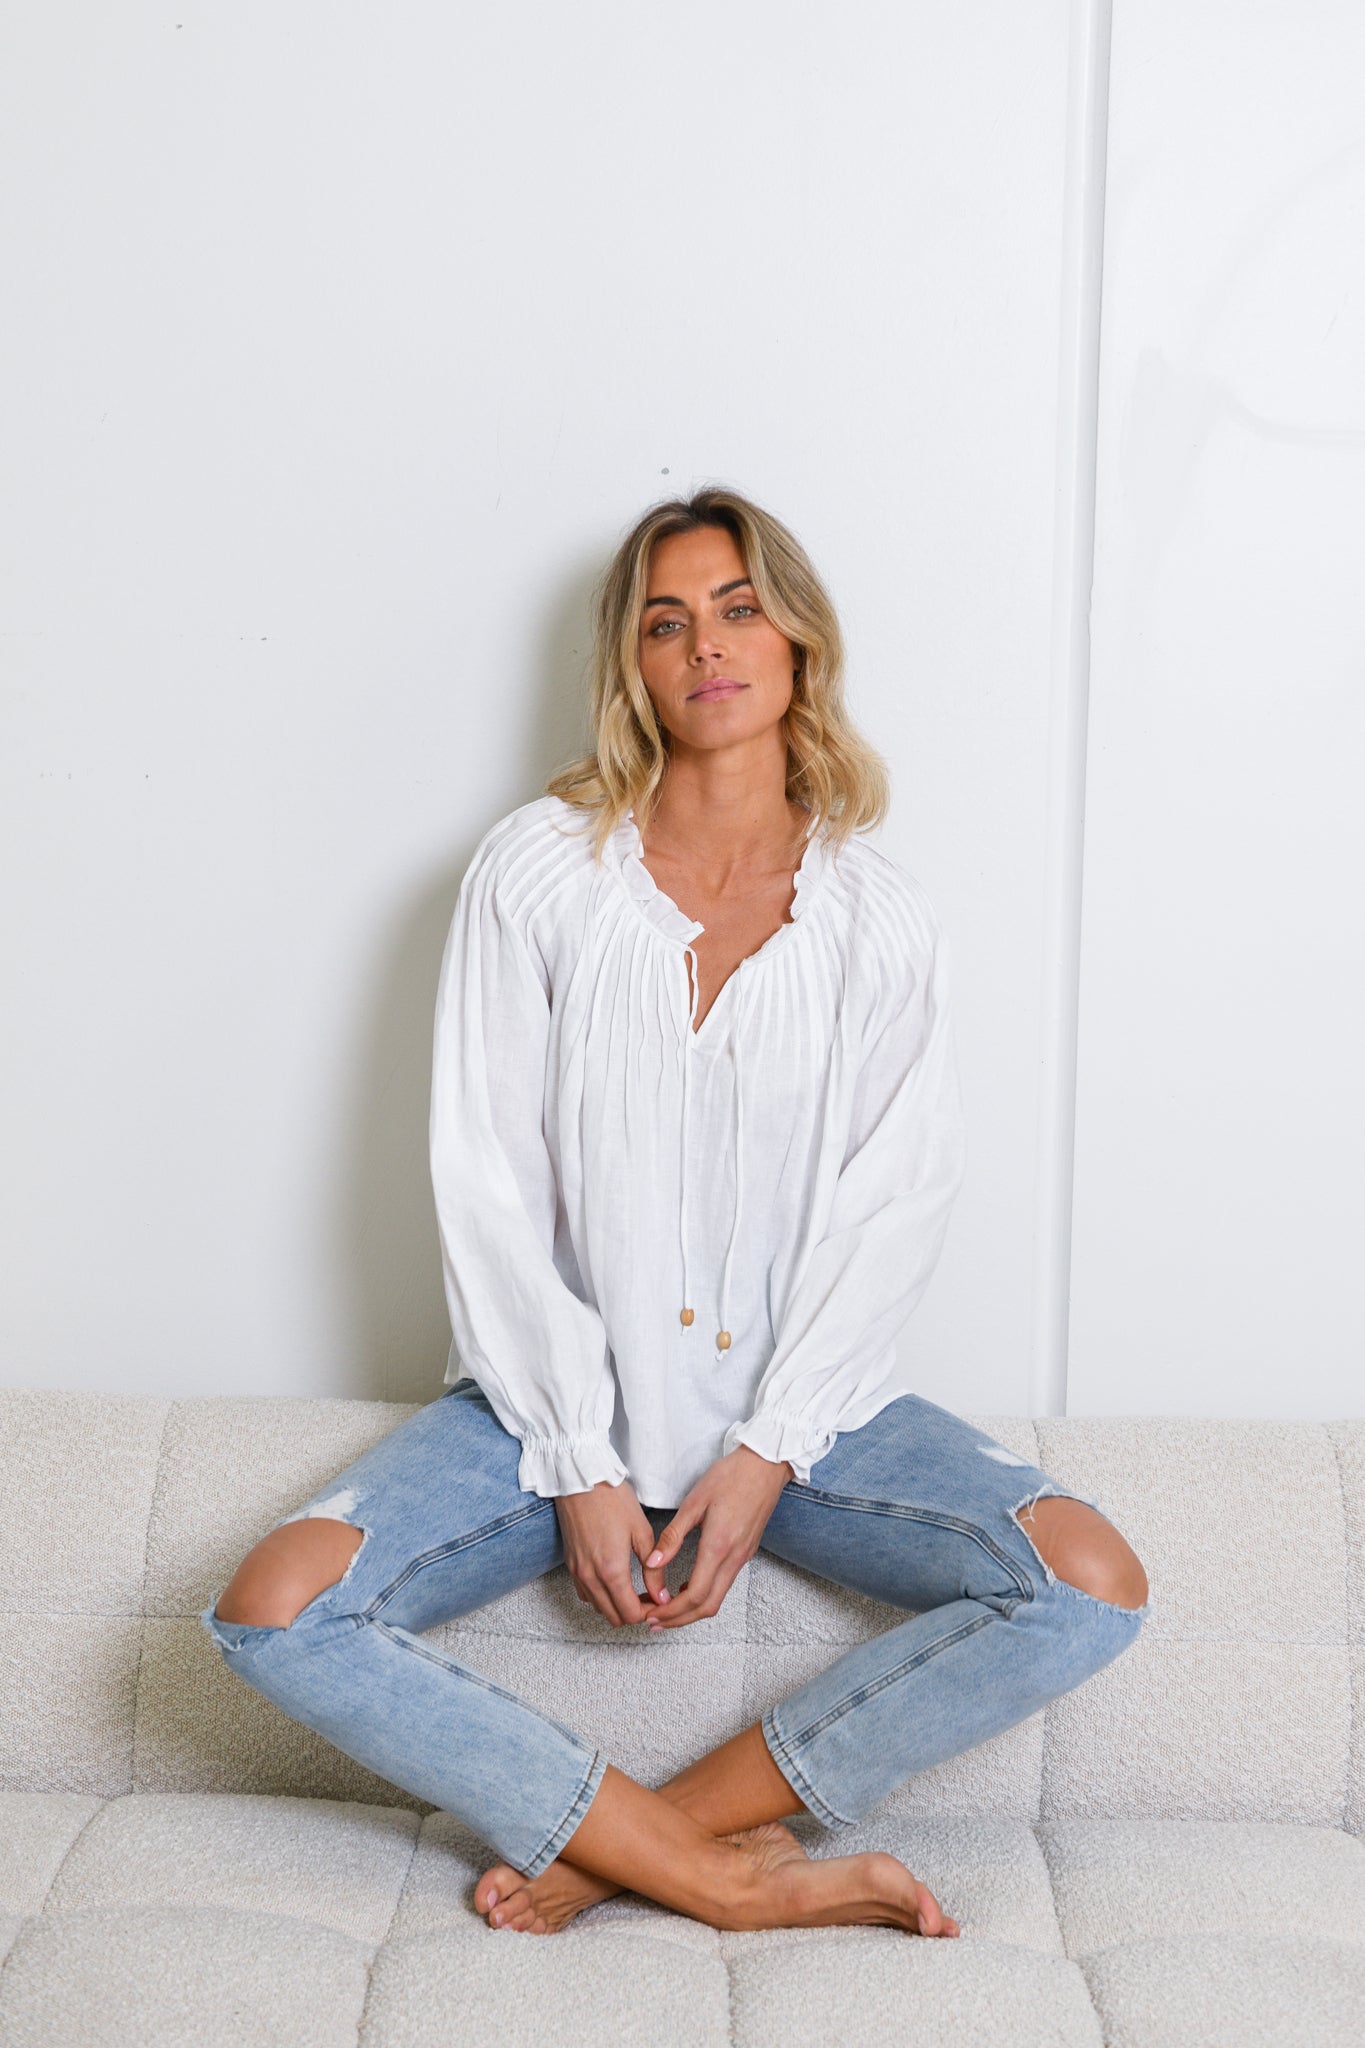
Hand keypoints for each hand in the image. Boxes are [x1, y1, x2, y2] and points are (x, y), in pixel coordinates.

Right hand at [554, 1478, 660, 1627]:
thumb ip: (653, 1569)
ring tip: (633, 1589)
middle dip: (634, 1613)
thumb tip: (661, 1595)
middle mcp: (591, 1577)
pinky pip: (585, 1594)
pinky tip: (613, 1580)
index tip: (659, 1601)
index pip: (631, 1614)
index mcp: (612, 1570)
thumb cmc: (613, 1500)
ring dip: (617, 1606)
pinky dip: (600, 1596)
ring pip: (599, 1608)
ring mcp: (578, 1572)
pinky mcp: (570, 1564)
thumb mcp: (642, 1531)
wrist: (582, 1480)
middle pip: (614, 1618)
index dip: (650, 1612)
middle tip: (649, 1597)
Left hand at [640, 1446, 793, 1631]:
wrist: (766, 1465)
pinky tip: (687, 1589)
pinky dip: (704, 1595)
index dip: (672, 1612)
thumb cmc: (730, 1476)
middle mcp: (734, 1557)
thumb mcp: (694, 1502)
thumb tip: (654, 1563)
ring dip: (691, 1610)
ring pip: (718, 1598)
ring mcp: (743, 1556)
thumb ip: (673, 1536)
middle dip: (679, 1620)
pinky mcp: (746, 1551)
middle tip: (655, 1622)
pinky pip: (724, 1584)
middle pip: (708, 1607)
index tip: (652, 1615)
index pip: (695, 1595)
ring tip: (666, 1610)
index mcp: (719, 1546)